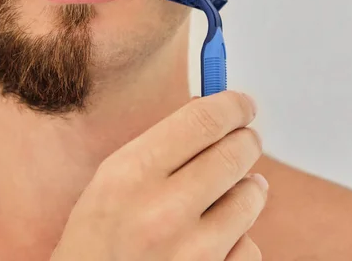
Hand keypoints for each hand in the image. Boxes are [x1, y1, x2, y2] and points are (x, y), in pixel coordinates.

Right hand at [50, 91, 265, 259]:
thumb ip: (160, 146)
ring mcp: (193, 252)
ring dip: (246, 187)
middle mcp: (163, 211)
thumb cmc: (99, 235)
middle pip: (236, 151)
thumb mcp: (112, 179)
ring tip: (223, 194)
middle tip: (242, 141)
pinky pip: (250, 243)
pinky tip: (213, 238)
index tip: (241, 105)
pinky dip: (238, 236)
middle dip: (245, 141)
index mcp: (131, 174)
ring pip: (252, 195)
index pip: (202, 121)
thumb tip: (215, 116)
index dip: (231, 105)